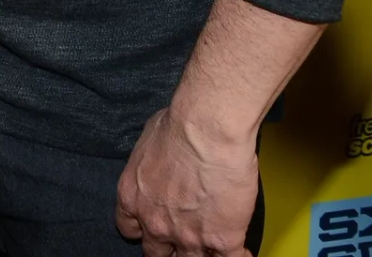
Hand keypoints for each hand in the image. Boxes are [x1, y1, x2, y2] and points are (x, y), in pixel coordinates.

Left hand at [116, 104, 257, 256]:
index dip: (142, 229)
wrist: (207, 132)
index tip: (151, 226)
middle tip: (180, 237)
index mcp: (132, 198)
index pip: (129, 229)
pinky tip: (242, 252)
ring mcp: (188, 235)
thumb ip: (150, 163)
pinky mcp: (221, 239)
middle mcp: (155, 222)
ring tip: (211, 246)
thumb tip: (161, 158)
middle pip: (156, 252)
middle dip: (167, 247)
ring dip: (200, 254)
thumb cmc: (178, 127)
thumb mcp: (147, 140)